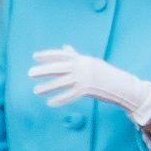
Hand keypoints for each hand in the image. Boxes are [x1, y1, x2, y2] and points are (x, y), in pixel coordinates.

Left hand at [28, 45, 150, 126]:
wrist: (120, 84)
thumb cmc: (103, 72)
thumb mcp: (89, 61)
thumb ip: (75, 55)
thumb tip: (65, 46)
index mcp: (81, 59)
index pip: (61, 55)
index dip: (47, 55)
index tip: (34, 56)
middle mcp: (81, 67)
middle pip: (58, 68)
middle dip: (43, 70)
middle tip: (30, 73)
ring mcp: (84, 79)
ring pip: (62, 83)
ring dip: (48, 87)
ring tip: (36, 91)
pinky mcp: (87, 90)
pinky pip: (70, 95)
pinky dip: (60, 99)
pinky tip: (50, 103)